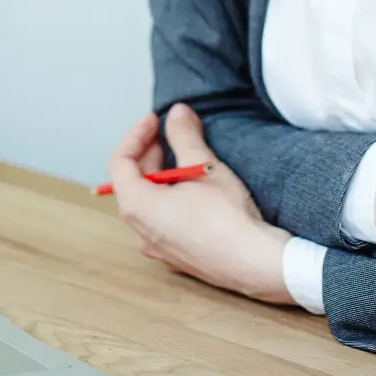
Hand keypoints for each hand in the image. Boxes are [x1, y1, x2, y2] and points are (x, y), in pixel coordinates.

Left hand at [106, 103, 292, 304]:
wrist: (254, 263)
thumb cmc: (228, 217)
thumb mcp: (204, 166)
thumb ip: (184, 136)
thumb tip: (177, 113)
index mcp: (138, 207)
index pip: (121, 162)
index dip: (136, 134)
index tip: (155, 119)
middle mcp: (140, 230)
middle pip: (132, 182)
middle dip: (150, 152)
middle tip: (171, 132)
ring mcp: (157, 246)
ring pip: (148, 201)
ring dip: (161, 174)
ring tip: (185, 156)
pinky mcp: (175, 254)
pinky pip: (161, 219)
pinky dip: (169, 196)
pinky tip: (194, 188)